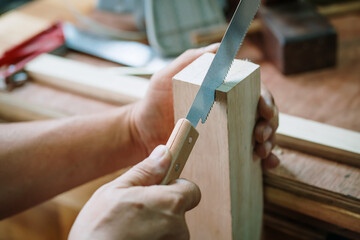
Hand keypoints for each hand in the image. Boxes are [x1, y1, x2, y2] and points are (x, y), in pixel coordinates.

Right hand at [69, 145, 199, 239]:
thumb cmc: (98, 230)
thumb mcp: (115, 191)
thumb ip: (145, 171)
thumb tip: (164, 153)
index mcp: (170, 203)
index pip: (192, 190)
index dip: (176, 186)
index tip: (162, 187)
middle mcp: (178, 228)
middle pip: (178, 210)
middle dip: (161, 207)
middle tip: (136, 209)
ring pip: (169, 228)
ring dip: (155, 225)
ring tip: (129, 227)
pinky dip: (152, 238)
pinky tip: (132, 238)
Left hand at [131, 44, 278, 167]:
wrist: (142, 133)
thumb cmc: (154, 102)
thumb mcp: (168, 76)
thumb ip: (190, 60)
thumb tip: (218, 48)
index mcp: (223, 92)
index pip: (254, 92)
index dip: (266, 99)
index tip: (264, 109)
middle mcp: (230, 111)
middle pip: (263, 114)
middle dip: (269, 123)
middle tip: (261, 134)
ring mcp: (228, 133)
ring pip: (261, 135)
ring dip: (269, 142)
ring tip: (262, 150)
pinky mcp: (223, 152)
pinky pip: (247, 156)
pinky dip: (263, 160)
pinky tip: (266, 164)